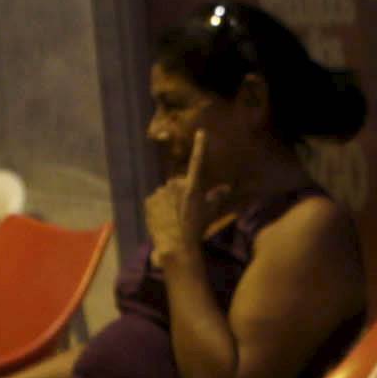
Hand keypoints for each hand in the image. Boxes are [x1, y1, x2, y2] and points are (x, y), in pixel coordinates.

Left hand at [143, 132, 225, 271]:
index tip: (201, 132)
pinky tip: (164, 220)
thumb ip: (217, 197)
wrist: (175, 245)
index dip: (200, 146)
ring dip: (169, 202)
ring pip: (166, 194)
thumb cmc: (196, 229)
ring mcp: (161, 192)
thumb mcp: (210, 213)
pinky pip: (155, 201)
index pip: (198, 162)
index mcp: (192, 186)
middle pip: (178, 185)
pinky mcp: (149, 201)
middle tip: (185, 212)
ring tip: (174, 219)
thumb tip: (226, 188)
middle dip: (180, 194)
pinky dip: (158, 208)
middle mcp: (175, 185)